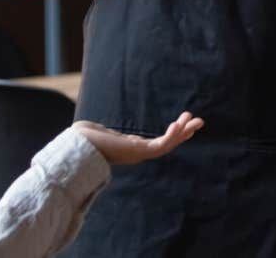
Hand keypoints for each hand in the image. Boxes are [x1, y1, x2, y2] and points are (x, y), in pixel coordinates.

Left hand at [73, 111, 203, 164]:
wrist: (77, 143)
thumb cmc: (84, 138)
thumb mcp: (100, 132)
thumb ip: (103, 132)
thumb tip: (91, 127)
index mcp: (132, 148)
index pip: (158, 142)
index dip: (172, 134)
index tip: (182, 123)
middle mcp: (138, 153)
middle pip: (167, 144)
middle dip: (184, 133)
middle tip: (199, 121)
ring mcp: (139, 154)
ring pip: (167, 145)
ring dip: (182, 133)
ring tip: (195, 120)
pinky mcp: (138, 152)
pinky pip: (160, 146)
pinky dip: (171, 136)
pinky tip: (178, 126)